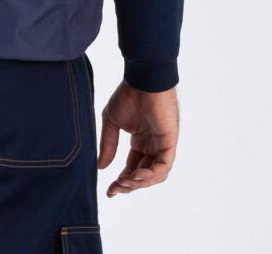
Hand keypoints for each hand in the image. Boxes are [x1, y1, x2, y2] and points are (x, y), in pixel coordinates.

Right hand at [98, 80, 178, 196]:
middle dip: (129, 185)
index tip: (109, 190)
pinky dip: (150, 175)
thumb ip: (108, 145)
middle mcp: (152, 146)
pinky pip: (163, 167)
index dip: (122, 181)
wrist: (142, 80)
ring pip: (154, 175)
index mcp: (140, 141)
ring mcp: (162, 145)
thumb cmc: (128, 95)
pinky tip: (135, 175)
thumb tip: (101, 167)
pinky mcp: (169, 143)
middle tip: (115, 188)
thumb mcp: (112, 122)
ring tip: (123, 182)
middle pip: (143, 175)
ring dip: (138, 183)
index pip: (132, 167)